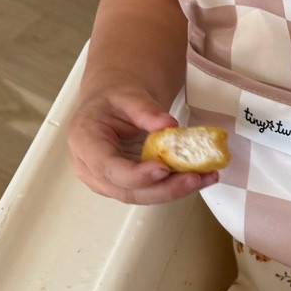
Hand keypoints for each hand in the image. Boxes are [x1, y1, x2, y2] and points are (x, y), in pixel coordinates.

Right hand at [67, 79, 219, 204]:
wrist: (110, 107)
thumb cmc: (113, 101)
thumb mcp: (127, 95)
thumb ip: (145, 110)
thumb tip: (169, 125)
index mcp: (85, 143)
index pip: (108, 167)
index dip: (135, 174)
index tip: (163, 169)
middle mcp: (92, 169)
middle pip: (128, 190)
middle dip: (164, 188)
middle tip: (194, 178)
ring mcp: (109, 182)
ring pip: (143, 196)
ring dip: (176, 190)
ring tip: (205, 177)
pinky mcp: (128, 186)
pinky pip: (152, 191)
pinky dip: (176, 185)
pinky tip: (199, 177)